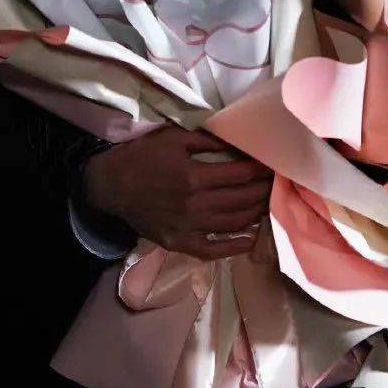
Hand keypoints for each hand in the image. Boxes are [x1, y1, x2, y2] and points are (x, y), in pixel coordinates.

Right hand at [81, 126, 272, 261]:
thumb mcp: (173, 138)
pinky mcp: (179, 243)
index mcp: (194, 177)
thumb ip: (207, 140)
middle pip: (242, 200)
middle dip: (263, 190)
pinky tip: (249, 240)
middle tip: (276, 183)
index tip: (272, 164)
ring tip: (268, 203)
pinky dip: (234, 246)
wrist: (110, 185)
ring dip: (256, 214)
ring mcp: (187, 228)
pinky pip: (212, 250)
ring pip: (233, 223)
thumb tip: (238, 140)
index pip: (240, 174)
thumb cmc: (143, 156)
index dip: (260, 169)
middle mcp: (194, 205)